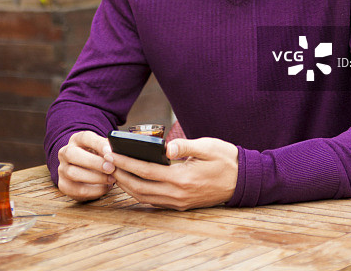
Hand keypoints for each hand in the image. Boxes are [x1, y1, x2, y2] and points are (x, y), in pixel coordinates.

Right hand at [57, 130, 115, 200]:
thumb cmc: (97, 155)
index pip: (85, 137)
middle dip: (94, 162)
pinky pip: (76, 190)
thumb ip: (109, 148)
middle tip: (111, 168)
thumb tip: (120, 150)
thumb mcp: (102, 148)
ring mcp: (62, 169)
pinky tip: (105, 187)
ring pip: (73, 173)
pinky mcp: (63, 185)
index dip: (98, 144)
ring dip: (95, 178)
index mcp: (76, 139)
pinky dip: (94, 190)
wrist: (84, 169)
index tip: (110, 151)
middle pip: (73, 154)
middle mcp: (65, 152)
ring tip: (111, 179)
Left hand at [107, 137, 237, 210]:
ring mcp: (180, 202)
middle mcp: (178, 194)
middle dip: (121, 175)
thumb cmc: (226, 159)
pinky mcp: (182, 204)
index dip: (127, 162)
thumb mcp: (208, 146)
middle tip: (107, 163)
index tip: (112, 154)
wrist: (243, 180)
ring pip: (145, 197)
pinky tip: (134, 182)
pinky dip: (140, 192)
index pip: (146, 171)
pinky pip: (155, 201)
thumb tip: (166, 146)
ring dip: (128, 186)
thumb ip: (186, 146)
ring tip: (116, 172)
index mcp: (183, 178)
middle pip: (141, 187)